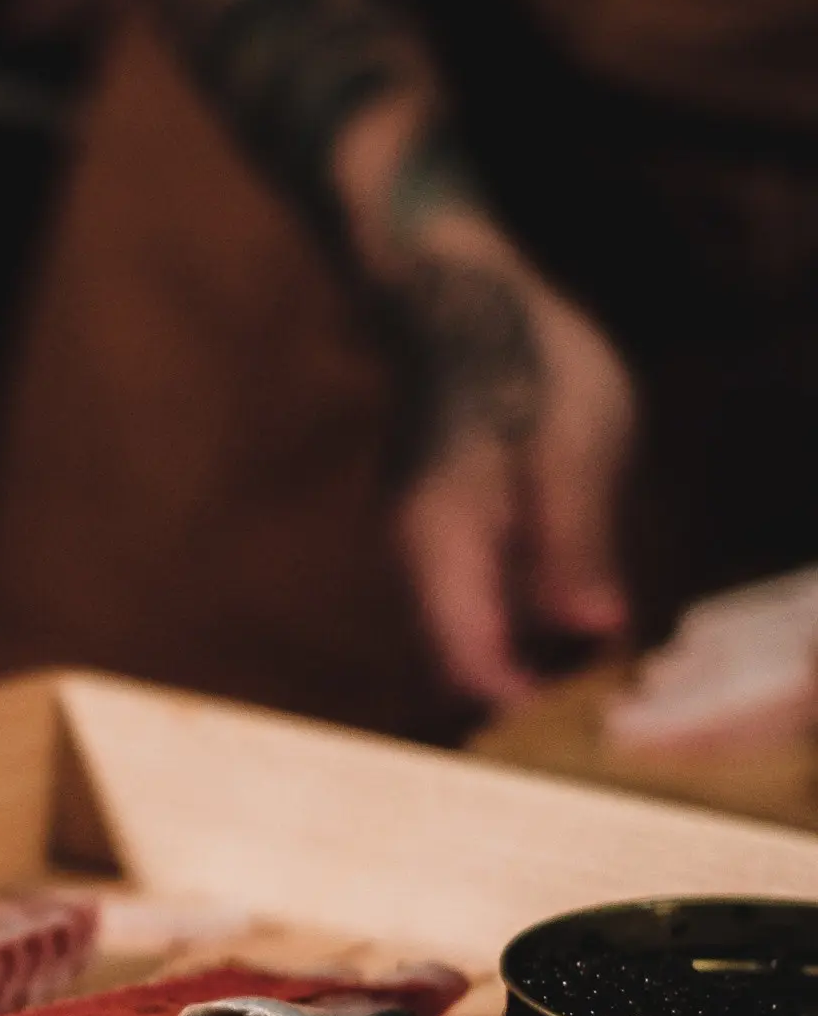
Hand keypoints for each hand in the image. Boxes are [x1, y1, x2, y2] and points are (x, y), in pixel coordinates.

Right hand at [394, 271, 637, 710]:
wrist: (459, 301)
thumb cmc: (521, 359)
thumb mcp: (574, 442)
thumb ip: (576, 540)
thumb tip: (591, 629)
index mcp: (442, 540)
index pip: (467, 662)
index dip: (522, 704)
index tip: (580, 714)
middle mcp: (415, 560)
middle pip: (459, 667)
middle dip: (528, 691)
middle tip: (600, 686)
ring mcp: (422, 554)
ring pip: (465, 641)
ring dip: (528, 659)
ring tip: (595, 647)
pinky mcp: (441, 544)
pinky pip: (473, 609)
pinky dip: (520, 625)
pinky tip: (570, 609)